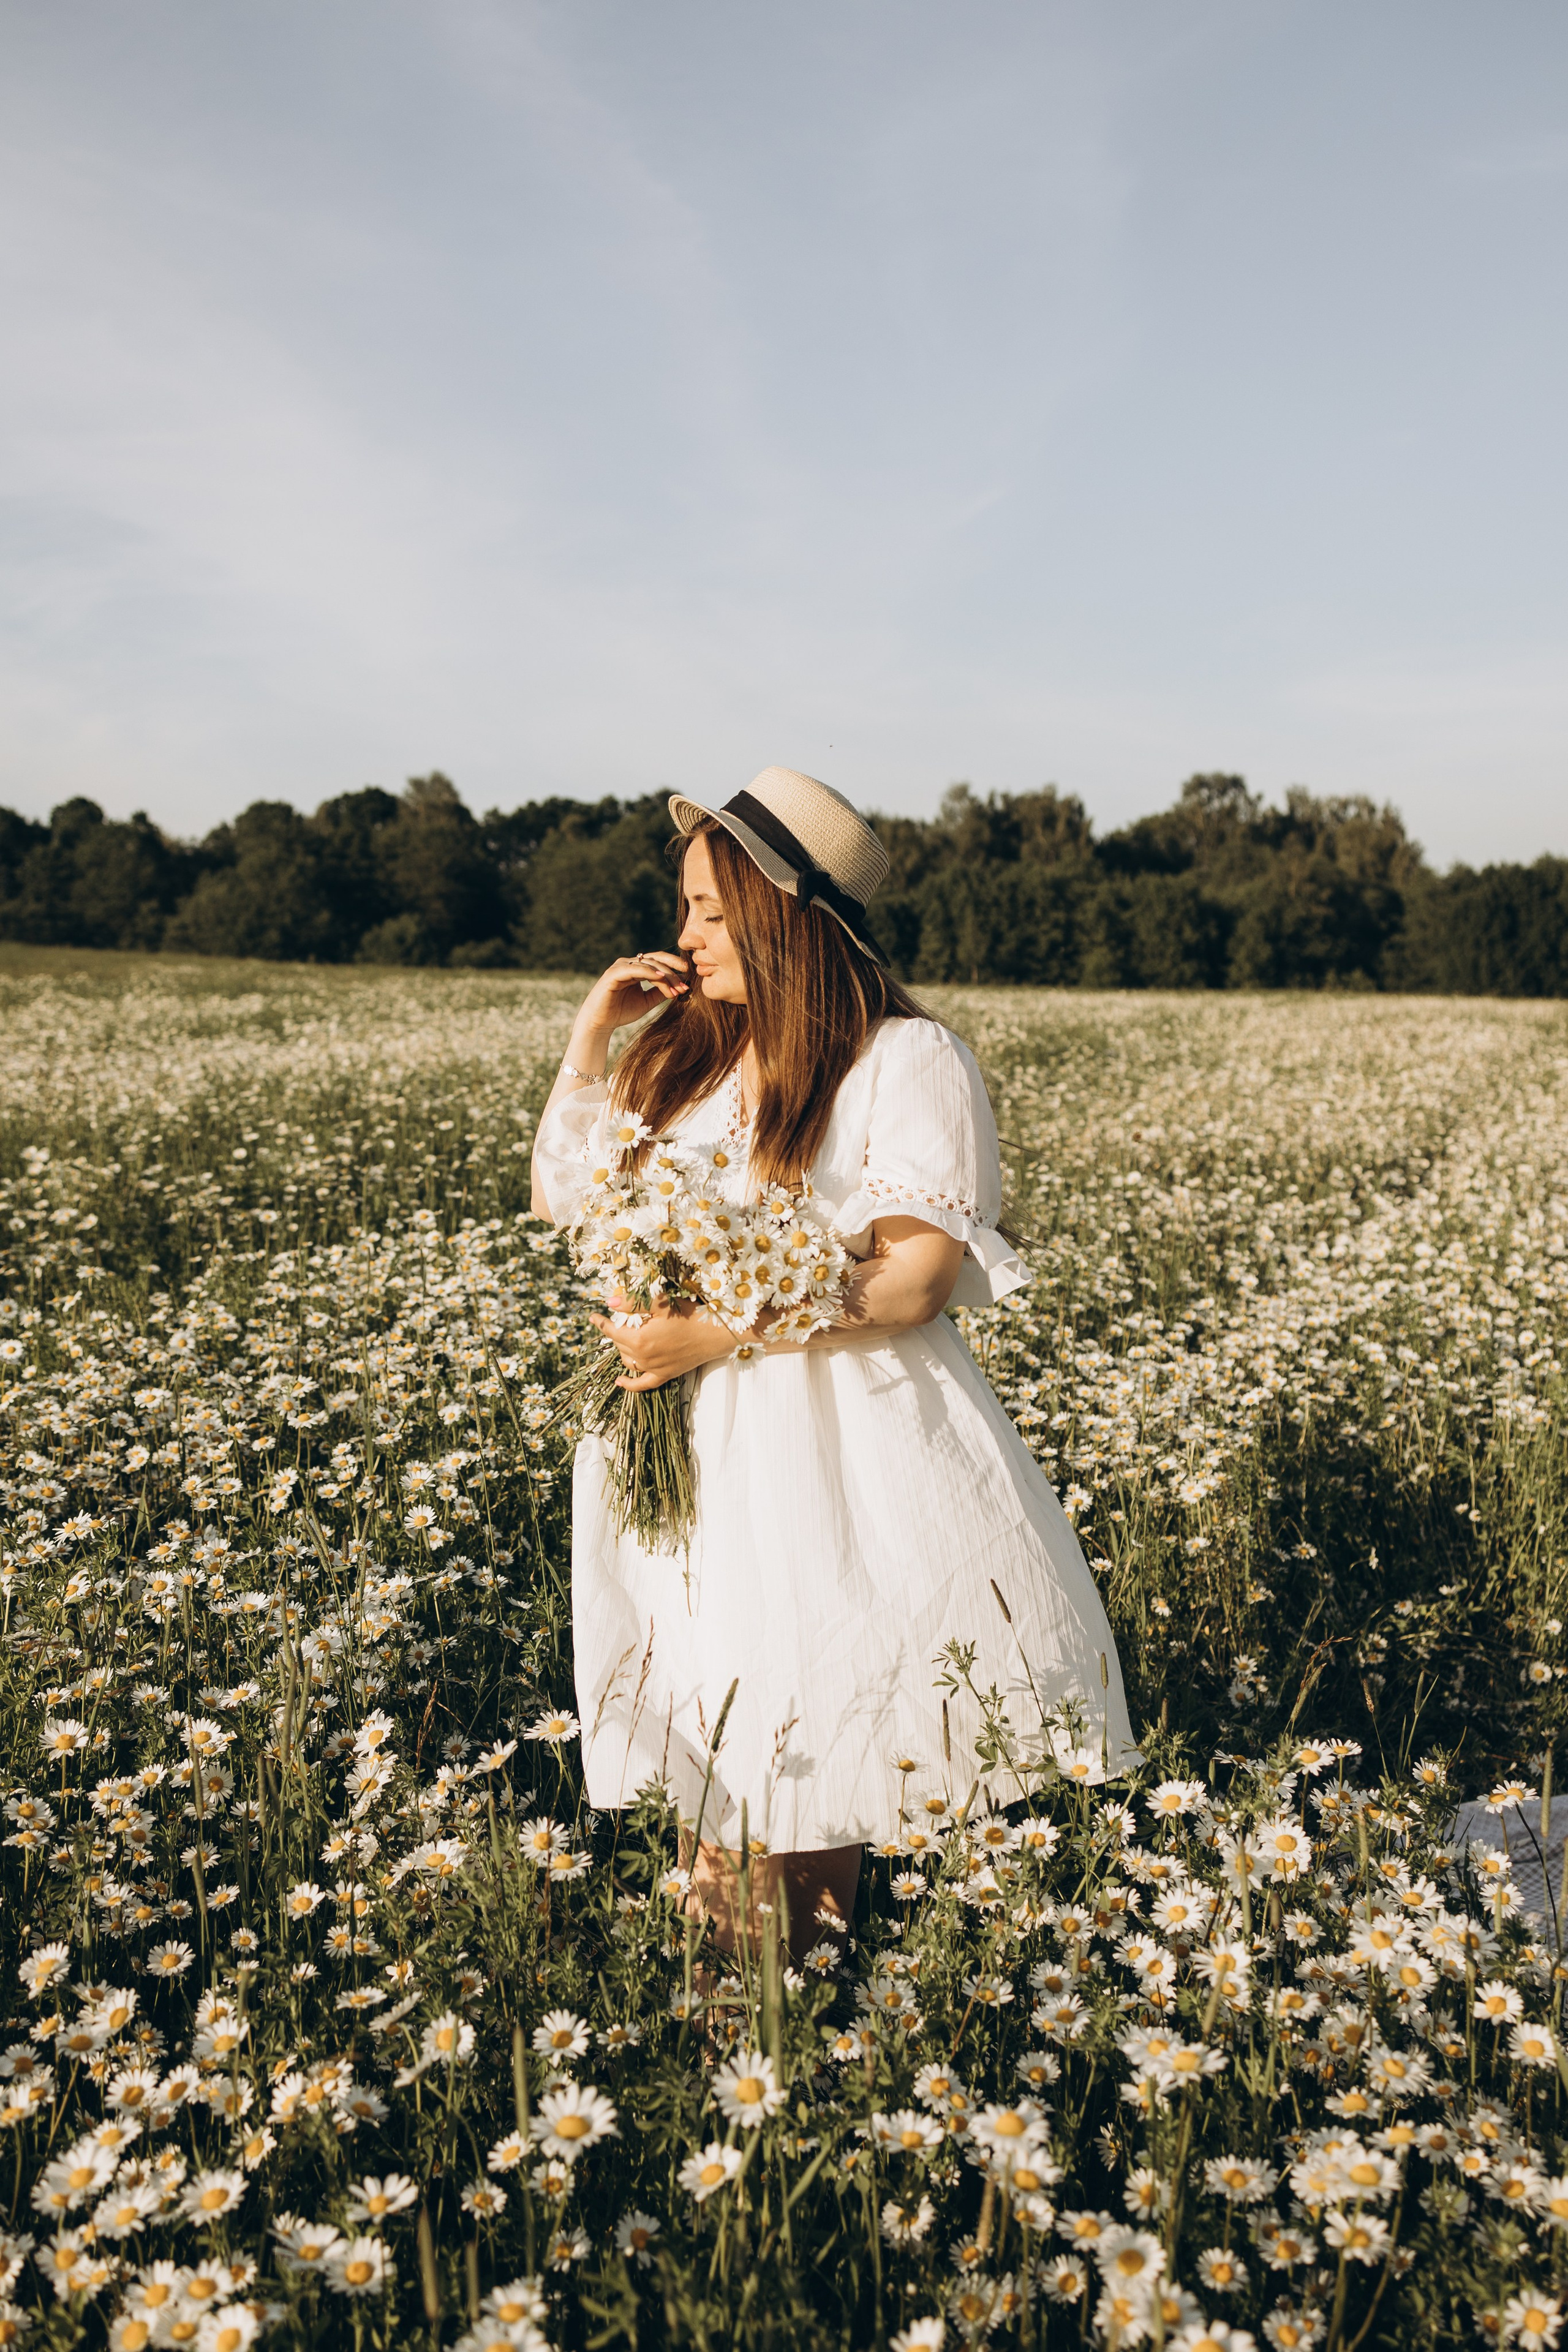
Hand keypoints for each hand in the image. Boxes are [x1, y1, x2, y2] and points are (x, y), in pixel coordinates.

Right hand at [575, 952, 688, 1039]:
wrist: (599, 1023)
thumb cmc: (621, 1011)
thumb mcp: (647, 1001)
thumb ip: (661, 992)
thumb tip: (682, 985)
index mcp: (637, 968)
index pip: (660, 961)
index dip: (675, 969)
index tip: (689, 981)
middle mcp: (628, 964)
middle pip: (656, 960)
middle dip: (673, 972)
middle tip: (685, 985)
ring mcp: (620, 967)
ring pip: (648, 964)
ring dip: (665, 976)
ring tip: (676, 988)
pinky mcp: (613, 973)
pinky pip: (634, 969)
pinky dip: (648, 972)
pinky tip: (661, 978)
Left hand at [588, 1296, 736, 1390]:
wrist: (716, 1332)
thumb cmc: (690, 1314)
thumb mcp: (660, 1303)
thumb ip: (633, 1302)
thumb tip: (609, 1302)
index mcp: (639, 1339)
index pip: (611, 1331)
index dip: (600, 1322)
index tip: (593, 1316)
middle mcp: (643, 1357)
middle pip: (619, 1345)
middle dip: (616, 1332)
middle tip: (622, 1319)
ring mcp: (654, 1368)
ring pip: (628, 1361)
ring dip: (623, 1350)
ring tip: (625, 1338)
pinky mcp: (665, 1375)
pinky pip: (643, 1384)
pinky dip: (630, 1384)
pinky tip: (619, 1381)